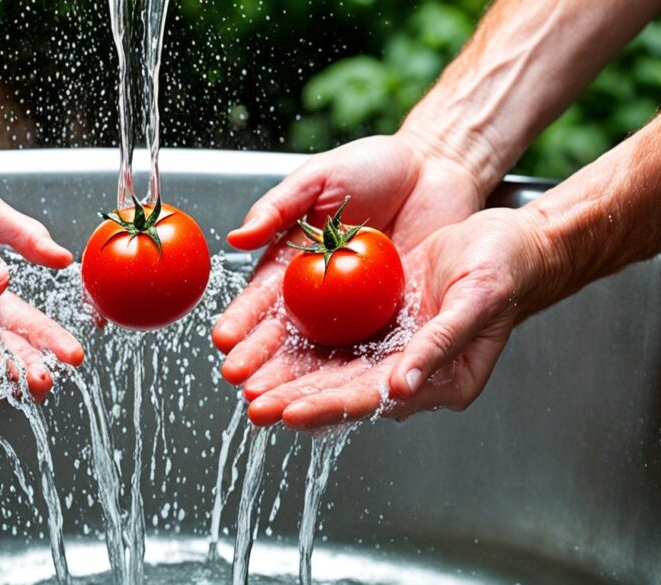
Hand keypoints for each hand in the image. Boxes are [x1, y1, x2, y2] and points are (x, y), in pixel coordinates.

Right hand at [214, 133, 483, 385]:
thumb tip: (237, 237)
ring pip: (322, 355)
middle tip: (246, 390)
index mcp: (291, 262)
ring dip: (299, 383)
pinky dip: (350, 376)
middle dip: (264, 366)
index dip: (242, 322)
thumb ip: (278, 206)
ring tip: (278, 404)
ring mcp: (354, 311)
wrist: (435, 167)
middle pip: (286, 338)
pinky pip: (368, 351)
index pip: (260, 300)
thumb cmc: (373, 165)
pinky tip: (332, 397)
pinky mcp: (391, 319)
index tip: (225, 343)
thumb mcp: (319, 178)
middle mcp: (317, 294)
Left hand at [243, 208, 550, 427]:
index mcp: (438, 379)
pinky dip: (303, 343)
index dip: (327, 407)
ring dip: (290, 377)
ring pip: (332, 366)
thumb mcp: (475, 301)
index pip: (371, 398)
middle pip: (342, 389)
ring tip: (248, 385)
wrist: (513, 240)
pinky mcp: (381, 319)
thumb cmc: (506, 269)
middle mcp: (409, 369)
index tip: (288, 413)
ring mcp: (392, 344)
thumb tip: (402, 388)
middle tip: (252, 408)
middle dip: (295, 400)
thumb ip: (439, 345)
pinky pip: (336, 336)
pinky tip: (272, 347)